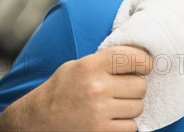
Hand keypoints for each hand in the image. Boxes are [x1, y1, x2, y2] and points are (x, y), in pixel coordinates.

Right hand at [0, 45, 151, 131]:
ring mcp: (99, 112)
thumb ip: (107, 60)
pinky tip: (111, 119)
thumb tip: (142, 58)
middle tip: (123, 89)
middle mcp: (96, 88)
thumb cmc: (61, 89)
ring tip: (114, 105)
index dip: (145, 62)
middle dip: (135, 88)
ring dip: (130, 107)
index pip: (134, 58)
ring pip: (138, 107)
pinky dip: (125, 124)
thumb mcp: (79, 65)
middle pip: (140, 86)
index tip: (145, 66)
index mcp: (90, 66)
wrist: (37, 120)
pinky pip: (132, 127)